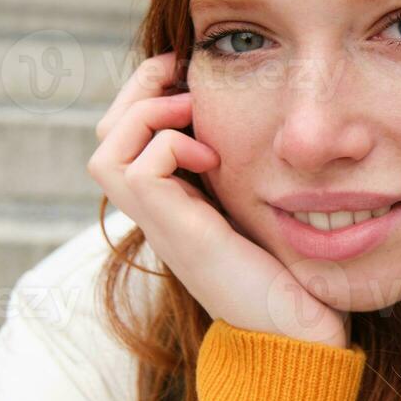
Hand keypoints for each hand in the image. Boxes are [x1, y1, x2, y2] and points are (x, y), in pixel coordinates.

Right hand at [87, 51, 351, 349]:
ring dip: (147, 114)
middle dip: (139, 88)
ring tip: (192, 111)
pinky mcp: (176, 231)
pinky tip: (211, 155)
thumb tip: (258, 112)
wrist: (296, 330)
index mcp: (172, 200)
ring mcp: (161, 223)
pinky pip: (141, 167)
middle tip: (183, 73)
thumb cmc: (290, 272)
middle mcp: (156, 211)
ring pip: (105, 150)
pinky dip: (171, 145)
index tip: (189, 70)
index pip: (125, 134)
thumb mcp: (260, 203)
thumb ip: (243, 168)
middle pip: (105, 134)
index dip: (147, 93)